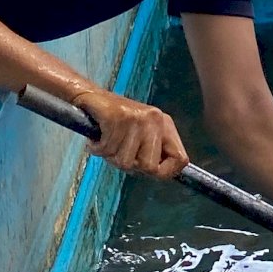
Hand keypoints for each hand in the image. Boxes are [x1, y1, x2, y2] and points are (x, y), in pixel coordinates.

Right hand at [72, 88, 189, 179]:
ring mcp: (137, 118)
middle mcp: (155, 120)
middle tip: (119, 152)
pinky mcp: (118, 117)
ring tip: (107, 141)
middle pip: (149, 166)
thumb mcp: (142, 135)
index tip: (150, 173)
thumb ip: (152, 153)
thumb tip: (160, 175)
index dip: (166, 173)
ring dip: (110, 156)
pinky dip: (97, 149)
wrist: (92, 97)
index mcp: (165, 126)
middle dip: (130, 165)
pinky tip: (97, 138)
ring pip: (125, 161)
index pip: (180, 159)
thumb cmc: (115, 121)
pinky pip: (107, 149)